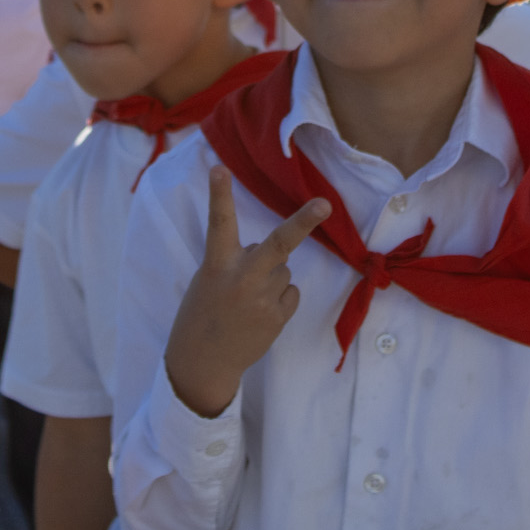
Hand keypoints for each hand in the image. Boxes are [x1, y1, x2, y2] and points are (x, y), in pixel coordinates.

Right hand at [163, 167, 328, 417]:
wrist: (203, 361)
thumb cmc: (204, 311)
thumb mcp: (210, 279)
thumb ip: (238, 261)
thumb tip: (275, 253)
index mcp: (217, 264)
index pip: (219, 223)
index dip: (219, 195)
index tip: (219, 168)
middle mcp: (241, 278)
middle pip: (278, 243)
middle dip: (304, 222)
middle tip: (325, 204)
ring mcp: (262, 299)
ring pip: (283, 268)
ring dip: (271, 276)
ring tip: (247, 299)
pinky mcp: (277, 317)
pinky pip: (290, 291)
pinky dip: (279, 296)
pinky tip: (259, 312)